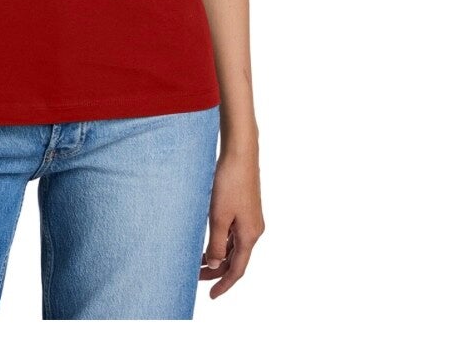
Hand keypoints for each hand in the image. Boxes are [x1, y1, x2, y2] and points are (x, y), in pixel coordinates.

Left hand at [200, 149, 264, 297]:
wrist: (240, 154)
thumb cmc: (229, 182)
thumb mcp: (219, 216)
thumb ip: (217, 243)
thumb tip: (216, 264)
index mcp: (250, 235)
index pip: (237, 269)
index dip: (224, 284)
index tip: (211, 295)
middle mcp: (253, 229)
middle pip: (236, 259)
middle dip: (217, 270)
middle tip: (196, 276)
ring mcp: (250, 218)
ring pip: (234, 245)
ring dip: (218, 255)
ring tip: (198, 259)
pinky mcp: (244, 207)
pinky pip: (233, 232)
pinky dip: (222, 241)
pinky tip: (209, 238)